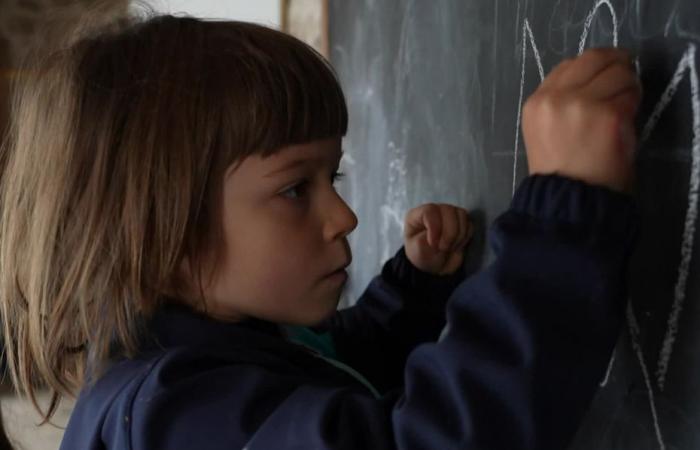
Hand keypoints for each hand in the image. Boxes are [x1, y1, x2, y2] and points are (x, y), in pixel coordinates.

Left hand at [404, 203, 472, 274]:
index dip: (435, 227)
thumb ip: (426, 238)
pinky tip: (456, 246)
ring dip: (458, 235)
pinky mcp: (461, 223)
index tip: (433, 244)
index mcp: (417, 215)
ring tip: (449, 248)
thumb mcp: (417, 250)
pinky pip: (469, 225)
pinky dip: (465, 237)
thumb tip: (441, 234)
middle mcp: (434, 211)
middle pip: (449, 210)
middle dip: (449, 233)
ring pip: (462, 215)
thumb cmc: (422, 256)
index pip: (430, 210)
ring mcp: (448, 216)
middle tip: (444, 248)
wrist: (434, 267)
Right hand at [522, 48, 641, 192]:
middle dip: (614, 65)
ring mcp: (582, 103)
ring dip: (627, 85)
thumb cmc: (560, 170)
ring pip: (617, 72)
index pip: (569, 64)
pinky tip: (626, 119)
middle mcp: (556, 97)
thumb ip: (561, 101)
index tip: (604, 74)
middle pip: (593, 58)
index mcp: (536, 102)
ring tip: (624, 106)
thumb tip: (595, 77)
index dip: (592, 67)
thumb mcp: (546, 129)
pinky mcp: (608, 113)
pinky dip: (633, 102)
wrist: (569, 198)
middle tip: (624, 78)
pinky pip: (630, 93)